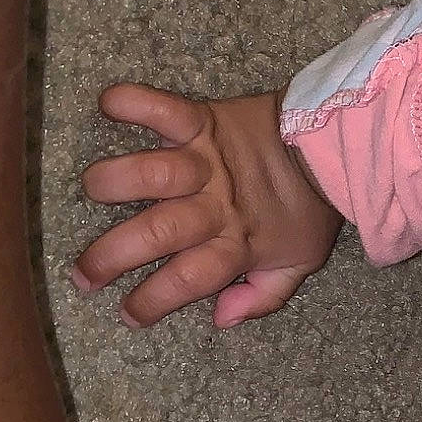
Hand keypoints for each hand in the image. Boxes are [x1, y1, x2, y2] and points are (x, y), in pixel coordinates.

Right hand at [72, 83, 341, 327]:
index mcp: (238, 243)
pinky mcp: (206, 121)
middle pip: (156, 233)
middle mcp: (216, 205)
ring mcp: (208, 162)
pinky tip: (107, 106)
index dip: (152, 302)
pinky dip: (133, 102)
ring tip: (93, 191)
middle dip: (110, 257)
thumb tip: (221, 319)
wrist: (338, 146)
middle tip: (84, 275)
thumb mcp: (301, 263)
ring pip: (150, 173)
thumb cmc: (313, 207)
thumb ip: (264, 296)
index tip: (127, 315)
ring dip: (113, 181)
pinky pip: (163, 108)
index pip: (187, 280)